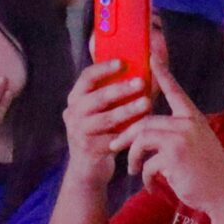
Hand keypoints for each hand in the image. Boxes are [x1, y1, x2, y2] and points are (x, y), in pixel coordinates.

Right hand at [64, 58, 151, 177]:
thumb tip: (150, 56)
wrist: (89, 166)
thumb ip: (127, 83)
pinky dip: (129, 132)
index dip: (103, 68)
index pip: (86, 77)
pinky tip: (144, 128)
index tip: (122, 62)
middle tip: (141, 82)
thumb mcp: (111, 105)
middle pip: (96, 97)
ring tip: (147, 103)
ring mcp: (79, 131)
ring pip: (105, 119)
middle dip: (120, 89)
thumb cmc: (106, 128)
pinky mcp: (90, 149)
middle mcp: (74, 112)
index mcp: (78, 96)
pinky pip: (112, 139)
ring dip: (127, 110)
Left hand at [120, 68, 223, 209]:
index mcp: (193, 118)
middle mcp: (188, 124)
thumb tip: (149, 132)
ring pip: (142, 139)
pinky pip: (147, 162)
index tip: (152, 56)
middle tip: (115, 146)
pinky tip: (149, 185)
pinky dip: (145, 176)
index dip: (163, 74)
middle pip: (145, 120)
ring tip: (133, 169)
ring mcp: (182, 139)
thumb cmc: (208, 172)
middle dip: (125, 135)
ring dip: (133, 157)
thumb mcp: (197, 145)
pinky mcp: (174, 157)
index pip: (175, 91)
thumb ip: (178, 133)